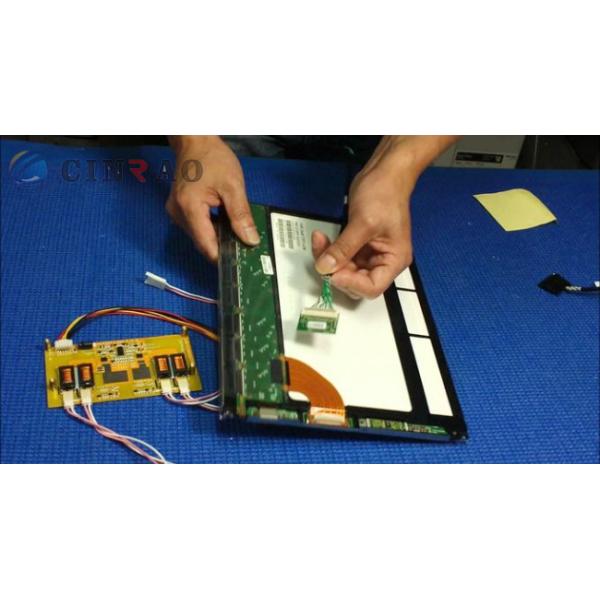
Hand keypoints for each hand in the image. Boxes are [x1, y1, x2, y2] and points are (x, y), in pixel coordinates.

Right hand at [166, 136, 258, 261]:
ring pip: (200, 236)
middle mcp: (178, 214)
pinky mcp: (179, 210)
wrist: (195, 141)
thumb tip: (250, 240)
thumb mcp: (233, 186)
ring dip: (218, 237)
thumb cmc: (212, 158)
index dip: (223, 256)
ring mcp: (176, 213)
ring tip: (237, 232)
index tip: (241, 261)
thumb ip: (241, 215)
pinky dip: (211, 228)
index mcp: (189, 208)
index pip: (206, 245)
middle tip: (245, 246)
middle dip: (223, 246)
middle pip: (203, 243)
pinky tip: (224, 222)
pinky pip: (197, 227)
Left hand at [312, 136, 458, 298]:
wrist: (384, 171)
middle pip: (356, 281)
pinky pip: (341, 256)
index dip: (352, 284)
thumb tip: (324, 268)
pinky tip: (321, 238)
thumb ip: (344, 248)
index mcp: (394, 260)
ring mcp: (369, 253)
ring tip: (319, 241)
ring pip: (344, 270)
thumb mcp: (363, 223)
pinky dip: (329, 250)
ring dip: (329, 259)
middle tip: (323, 256)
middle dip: (337, 270)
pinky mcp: (358, 245)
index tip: (334, 272)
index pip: (372, 287)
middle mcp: (383, 261)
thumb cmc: (384, 194)